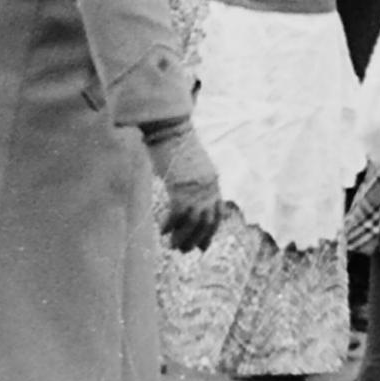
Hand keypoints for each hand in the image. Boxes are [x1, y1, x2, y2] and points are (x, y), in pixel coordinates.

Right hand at [143, 120, 222, 253]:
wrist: (172, 129)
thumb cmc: (176, 141)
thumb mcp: (191, 162)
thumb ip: (192, 177)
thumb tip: (184, 188)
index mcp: (212, 182)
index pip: (216, 214)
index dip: (210, 232)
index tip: (203, 246)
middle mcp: (208, 188)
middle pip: (207, 222)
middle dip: (196, 239)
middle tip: (185, 250)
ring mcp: (195, 189)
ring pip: (193, 222)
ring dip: (183, 237)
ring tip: (173, 247)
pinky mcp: (181, 187)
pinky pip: (177, 213)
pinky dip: (170, 224)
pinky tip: (162, 231)